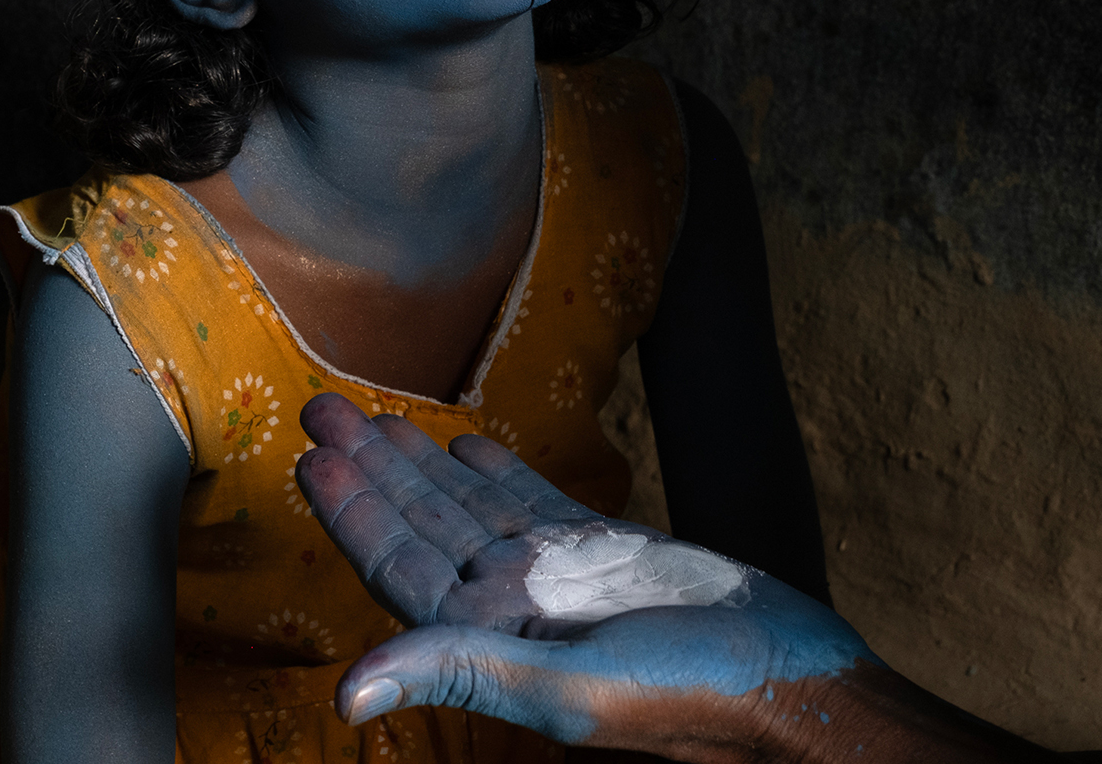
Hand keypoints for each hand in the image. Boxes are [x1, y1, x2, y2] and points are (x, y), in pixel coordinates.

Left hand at [294, 394, 1044, 763]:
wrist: (788, 675)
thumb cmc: (687, 695)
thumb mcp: (564, 685)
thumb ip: (458, 670)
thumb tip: (346, 692)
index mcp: (493, 639)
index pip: (401, 569)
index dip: (356, 514)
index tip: (313, 459)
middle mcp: (515, 605)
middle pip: (425, 525)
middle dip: (372, 469)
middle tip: (321, 406)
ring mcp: (560, 576)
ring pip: (471, 506)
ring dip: (421, 461)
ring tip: (371, 414)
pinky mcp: (608, 552)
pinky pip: (533, 501)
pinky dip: (496, 470)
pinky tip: (466, 441)